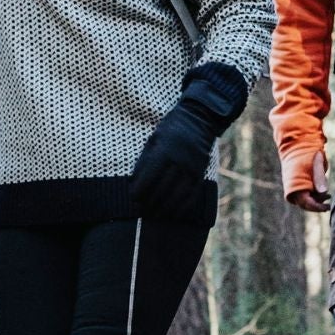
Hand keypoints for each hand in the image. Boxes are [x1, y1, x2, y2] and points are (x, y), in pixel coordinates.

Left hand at [131, 65, 246, 217]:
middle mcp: (179, 162)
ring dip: (165, 209)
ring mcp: (192, 168)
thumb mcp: (154, 139)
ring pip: (177, 195)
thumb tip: (134, 182)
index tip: (133, 198)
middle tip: (141, 211)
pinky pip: (192, 194)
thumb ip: (145, 160)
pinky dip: (183, 207)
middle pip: (161, 190)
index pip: (148, 179)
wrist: (200, 119)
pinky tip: (175, 214)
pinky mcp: (201, 173)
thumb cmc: (171, 128)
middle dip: (150, 203)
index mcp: (164, 151)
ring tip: (155, 216)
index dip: (138, 192)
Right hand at [287, 150, 331, 212]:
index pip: (306, 203)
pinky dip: (314, 195)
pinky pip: (306, 194)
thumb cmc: (307, 153)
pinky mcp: (298, 184)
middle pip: (305, 204)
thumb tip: (324, 192)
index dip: (317, 207)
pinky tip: (323, 192)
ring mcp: (295, 186)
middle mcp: (293, 188)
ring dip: (316, 200)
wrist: (297, 144)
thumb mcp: (316, 164)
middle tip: (328, 204)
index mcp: (295, 185)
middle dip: (317, 205)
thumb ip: (319, 178)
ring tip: (328, 196)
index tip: (327, 207)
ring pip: (306, 200)